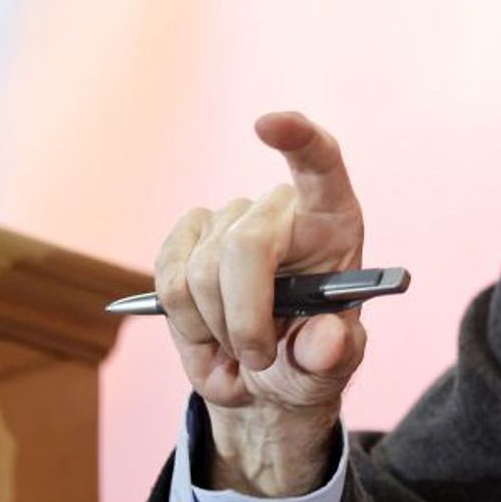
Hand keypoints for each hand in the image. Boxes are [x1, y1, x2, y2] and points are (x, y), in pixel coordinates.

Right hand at [153, 111, 367, 494]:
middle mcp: (281, 209)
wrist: (264, 375)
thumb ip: (332, 355)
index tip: (268, 125)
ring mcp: (229, 219)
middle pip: (244, 244)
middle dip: (244, 315)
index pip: (320, 161)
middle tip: (259, 358)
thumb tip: (328, 340)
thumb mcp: (330, 368)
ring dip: (213, 326)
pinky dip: (184, 320)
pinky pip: (167, 277)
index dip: (297, 138)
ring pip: (198, 270)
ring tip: (240, 349)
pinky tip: (208, 332)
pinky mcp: (187, 238)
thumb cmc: (307, 361)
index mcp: (333, 222)